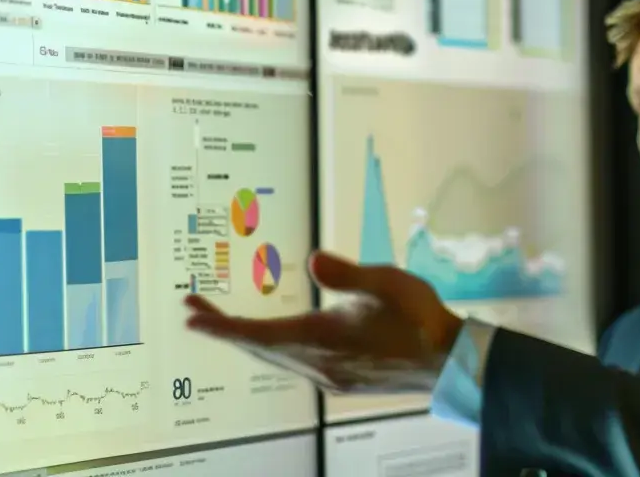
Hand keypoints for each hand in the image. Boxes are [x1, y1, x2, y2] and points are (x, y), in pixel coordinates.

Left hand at [183, 251, 464, 394]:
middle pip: (257, 347)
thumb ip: (348, 273)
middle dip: (224, 327)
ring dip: (247, 339)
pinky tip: (276, 340)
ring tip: (226, 321)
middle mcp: (316, 362)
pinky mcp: (341, 379)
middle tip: (195, 309)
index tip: (190, 315)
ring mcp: (328, 375)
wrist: (449, 362)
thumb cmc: (420, 319)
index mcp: (321, 336)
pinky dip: (271, 348)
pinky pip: (292, 363)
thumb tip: (312, 260)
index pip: (256, 333)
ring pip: (274, 357)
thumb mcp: (388, 283)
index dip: (220, 324)